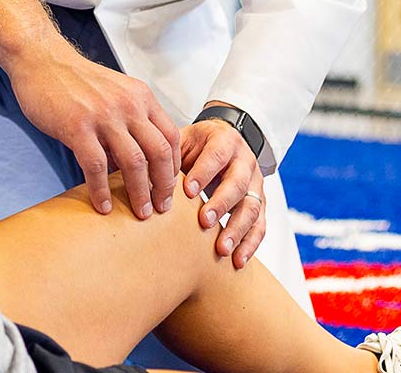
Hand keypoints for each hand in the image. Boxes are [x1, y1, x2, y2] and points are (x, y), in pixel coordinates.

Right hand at [8, 46, 181, 221]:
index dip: (173, 166)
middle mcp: (128, 105)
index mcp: (140, 96)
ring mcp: (103, 116)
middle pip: (159, 152)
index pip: (170, 136)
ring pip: (134, 162)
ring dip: (139, 192)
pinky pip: (97, 166)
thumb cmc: (75, 80)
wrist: (41, 60)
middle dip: (163, 185)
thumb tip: (134, 161)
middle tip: (161, 207)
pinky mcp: (77, 127)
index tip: (170, 187)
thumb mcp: (114, 92)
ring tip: (140, 212)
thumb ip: (129, 120)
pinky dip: (102, 190)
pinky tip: (103, 204)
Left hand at [180, 111, 266, 268]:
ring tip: (222, 249)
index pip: (217, 156)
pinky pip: (260, 226)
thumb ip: (168, 153)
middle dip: (221, 203)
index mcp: (225, 141)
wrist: (225, 142)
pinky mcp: (259, 204)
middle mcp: (244, 162)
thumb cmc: (198, 145)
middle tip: (204, 221)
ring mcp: (255, 185)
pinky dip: (250, 244)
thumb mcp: (183, 139)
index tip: (188, 191)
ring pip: (252, 208)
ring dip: (237, 230)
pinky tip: (237, 260)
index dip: (203, 173)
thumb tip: (141, 171)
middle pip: (238, 183)